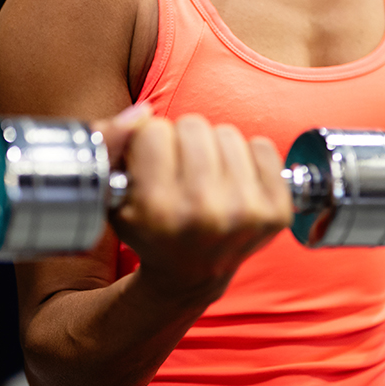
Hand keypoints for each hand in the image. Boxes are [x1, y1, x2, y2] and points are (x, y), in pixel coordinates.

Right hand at [93, 107, 291, 306]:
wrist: (190, 272)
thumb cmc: (148, 225)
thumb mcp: (112, 192)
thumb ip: (108, 144)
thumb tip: (139, 113)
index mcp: (158, 210)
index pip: (153, 130)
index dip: (148, 144)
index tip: (151, 168)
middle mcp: (204, 213)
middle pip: (193, 125)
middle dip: (182, 142)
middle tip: (180, 174)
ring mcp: (246, 213)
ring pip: (227, 132)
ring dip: (214, 149)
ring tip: (205, 180)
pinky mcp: (277, 212)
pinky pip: (263, 145)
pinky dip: (248, 157)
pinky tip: (233, 183)